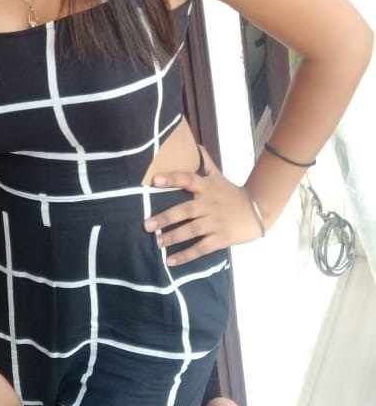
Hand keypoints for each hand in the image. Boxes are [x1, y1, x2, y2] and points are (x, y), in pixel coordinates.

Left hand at [143, 146, 264, 264]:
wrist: (258, 210)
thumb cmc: (232, 193)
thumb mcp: (219, 176)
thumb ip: (205, 162)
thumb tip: (195, 143)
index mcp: (207, 188)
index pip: (188, 179)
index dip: (172, 179)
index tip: (154, 180)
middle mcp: (209, 204)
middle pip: (185, 210)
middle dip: (165, 218)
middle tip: (147, 225)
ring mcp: (215, 222)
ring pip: (191, 230)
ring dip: (173, 237)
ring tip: (157, 243)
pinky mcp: (221, 238)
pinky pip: (201, 248)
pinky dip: (186, 256)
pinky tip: (170, 261)